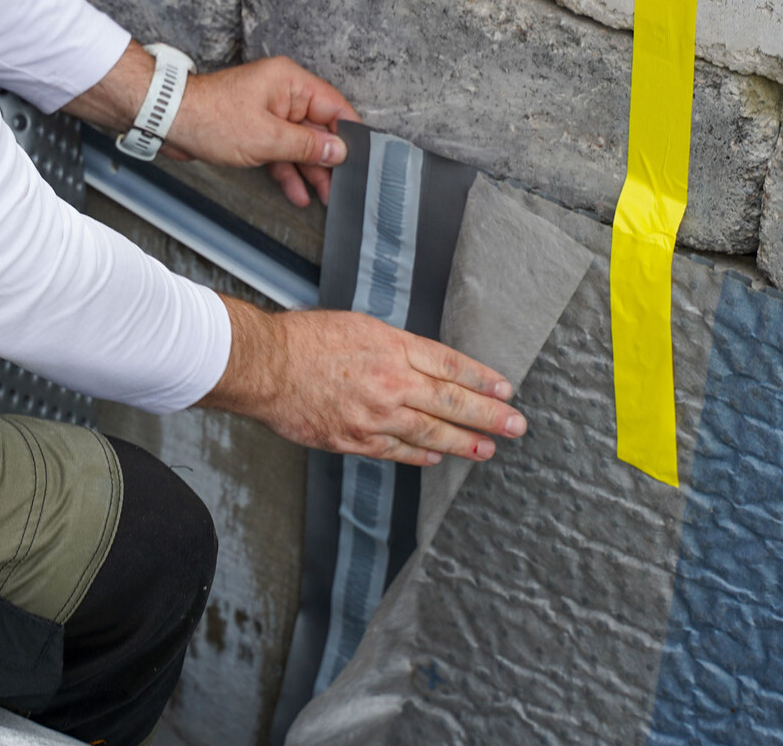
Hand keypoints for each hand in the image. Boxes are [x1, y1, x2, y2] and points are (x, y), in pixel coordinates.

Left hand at [167, 56, 358, 206]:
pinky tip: (298, 193)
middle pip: (318, 128)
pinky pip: (280, 151)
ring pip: (299, 144)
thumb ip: (306, 145)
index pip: (334, 107)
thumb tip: (339, 150)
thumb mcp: (267, 138)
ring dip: (310, 170)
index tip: (362, 159)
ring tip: (325, 197)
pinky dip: (288, 170)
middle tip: (343, 187)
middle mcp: (282, 94)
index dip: (348, 135)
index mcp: (291, 83)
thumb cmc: (210, 118)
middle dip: (329, 159)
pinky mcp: (254, 130)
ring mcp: (268, 113)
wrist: (168, 122)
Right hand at [201, 297, 526, 465]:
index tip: (504, 390)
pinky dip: (419, 456)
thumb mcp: (357, 326)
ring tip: (487, 449)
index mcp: (393, 348)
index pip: (450, 366)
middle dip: (488, 415)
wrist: (266, 366)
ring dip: (462, 443)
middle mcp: (390, 383)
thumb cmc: (305, 339)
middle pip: (450, 402)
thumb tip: (419, 362)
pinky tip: (436, 457)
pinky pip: (394, 451)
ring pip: (429, 433)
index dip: (481, 380)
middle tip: (516, 425)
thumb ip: (392, 346)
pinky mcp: (353, 439)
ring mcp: (373, 416)